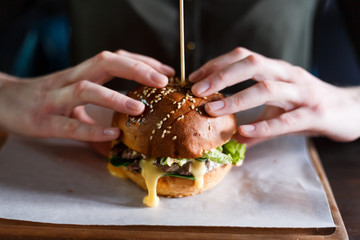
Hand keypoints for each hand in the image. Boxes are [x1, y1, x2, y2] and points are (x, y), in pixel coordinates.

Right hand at [0, 50, 174, 140]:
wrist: (4, 102)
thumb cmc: (45, 99)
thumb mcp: (74, 98)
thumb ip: (98, 110)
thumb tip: (124, 132)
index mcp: (82, 73)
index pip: (116, 59)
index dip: (142, 62)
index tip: (167, 71)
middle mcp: (71, 80)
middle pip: (105, 63)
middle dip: (136, 69)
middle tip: (162, 81)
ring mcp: (56, 98)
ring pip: (86, 90)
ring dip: (115, 98)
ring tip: (140, 107)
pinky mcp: (44, 120)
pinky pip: (70, 125)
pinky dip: (92, 129)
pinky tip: (112, 134)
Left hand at [189, 47, 359, 143]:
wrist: (351, 111)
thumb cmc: (309, 107)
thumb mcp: (279, 110)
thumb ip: (256, 123)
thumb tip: (233, 140)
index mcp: (277, 70)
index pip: (243, 57)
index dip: (217, 64)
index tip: (194, 79)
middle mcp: (288, 75)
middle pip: (253, 65)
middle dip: (222, 76)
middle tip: (197, 91)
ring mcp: (303, 93)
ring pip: (268, 89)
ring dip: (236, 99)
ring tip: (212, 110)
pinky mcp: (315, 114)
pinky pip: (287, 119)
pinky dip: (264, 126)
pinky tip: (244, 132)